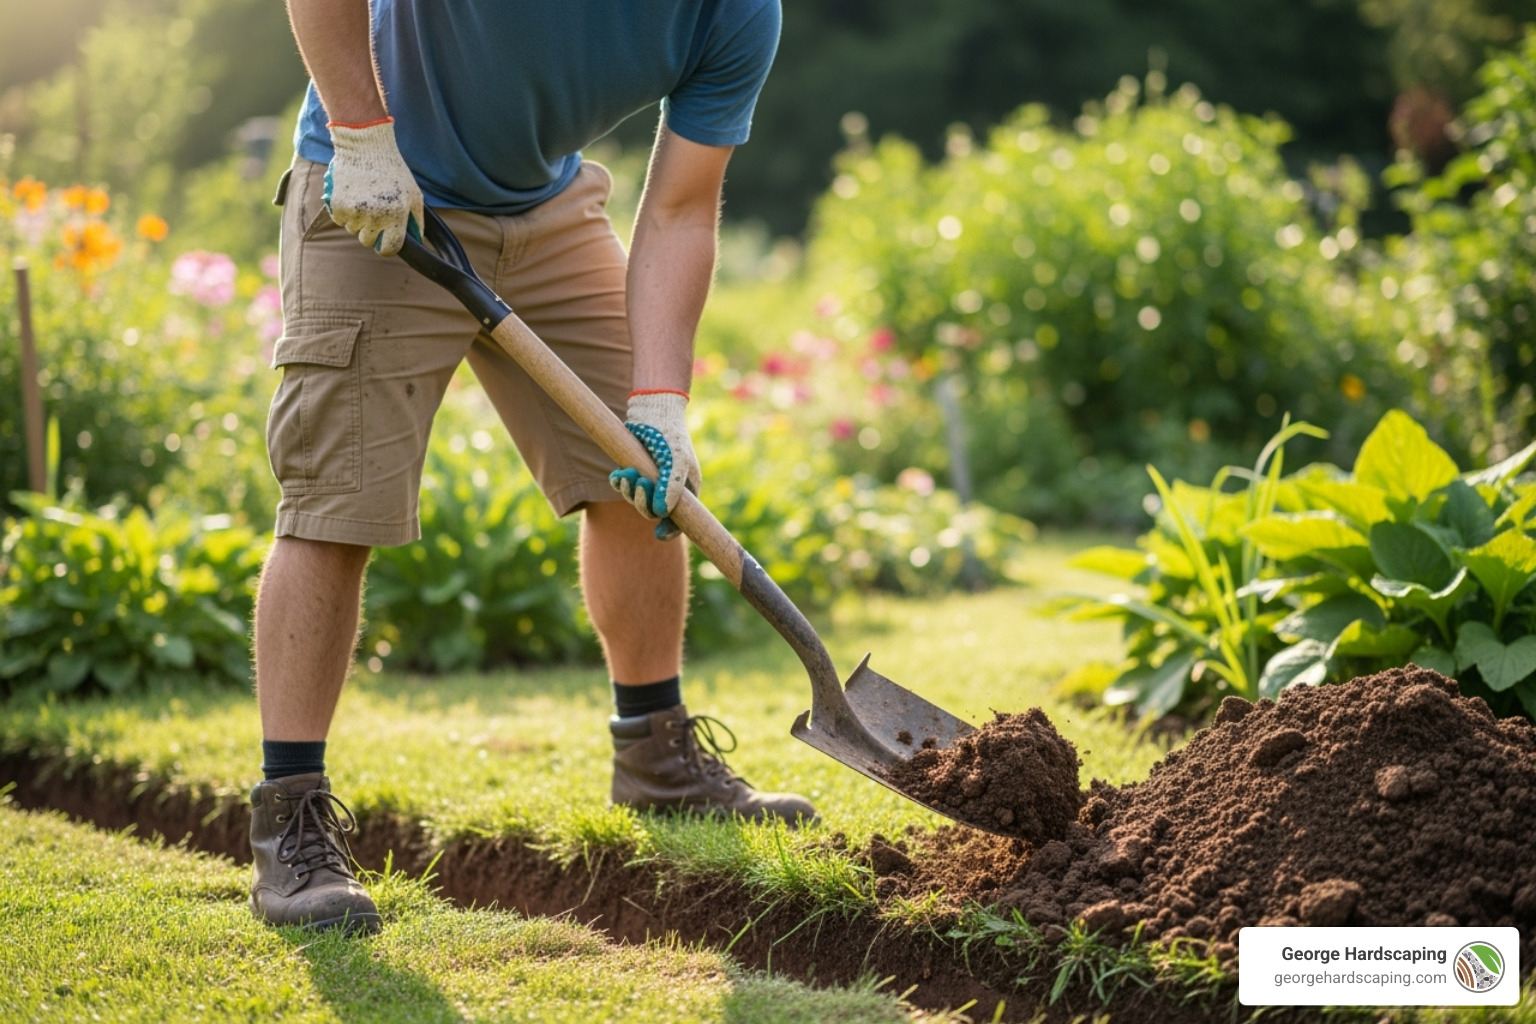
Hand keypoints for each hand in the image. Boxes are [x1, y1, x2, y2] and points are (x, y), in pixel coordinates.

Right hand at [323, 118, 422, 255]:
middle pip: (368, 241)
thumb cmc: (393, 170)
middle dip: (372, 231)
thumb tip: (417, 241)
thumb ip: (417, 220)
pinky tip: (352, 195)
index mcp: (395, 216)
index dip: (387, 246)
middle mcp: (373, 217)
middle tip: (375, 211)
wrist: (365, 145)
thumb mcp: (414, 194)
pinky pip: (340, 220)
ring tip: (364, 198)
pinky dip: (344, 212)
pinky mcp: (337, 204)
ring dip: (358, 220)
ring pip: (353, 230)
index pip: (388, 250)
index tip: (386, 238)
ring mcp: (353, 211)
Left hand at [609, 390, 700, 540]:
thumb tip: (661, 513)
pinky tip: (617, 475)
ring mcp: (650, 479)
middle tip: (638, 485)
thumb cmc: (670, 435)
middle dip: (642, 502)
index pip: (680, 519)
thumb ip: (670, 487)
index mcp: (685, 489)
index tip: (658, 533)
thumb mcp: (675, 461)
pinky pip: (623, 486)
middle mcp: (667, 488)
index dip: (670, 529)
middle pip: (652, 510)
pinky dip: (618, 483)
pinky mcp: (633, 469)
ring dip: (628, 491)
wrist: (653, 409)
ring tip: (626, 475)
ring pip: (635, 499)